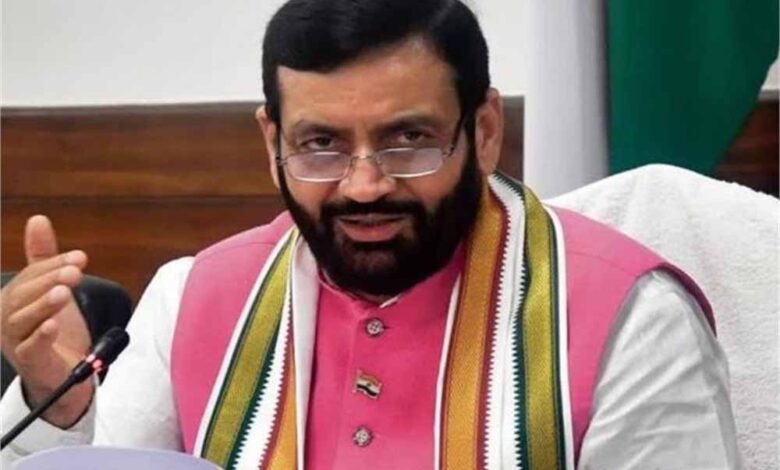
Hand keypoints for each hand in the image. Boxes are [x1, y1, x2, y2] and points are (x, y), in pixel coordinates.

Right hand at [0, 215, 93, 427]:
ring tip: (64, 292)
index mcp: (11, 298)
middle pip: (25, 295)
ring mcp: (15, 341)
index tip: (80, 257)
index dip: (53, 264)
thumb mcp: (52, 288)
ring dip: (44, 304)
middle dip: (50, 280)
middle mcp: (7, 318)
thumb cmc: (53, 328)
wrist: (64, 371)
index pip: (30, 276)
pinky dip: (41, 336)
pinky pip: (30, 348)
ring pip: (25, 320)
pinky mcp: (29, 362)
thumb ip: (44, 258)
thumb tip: (38, 219)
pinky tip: (53, 325)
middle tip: (75, 271)